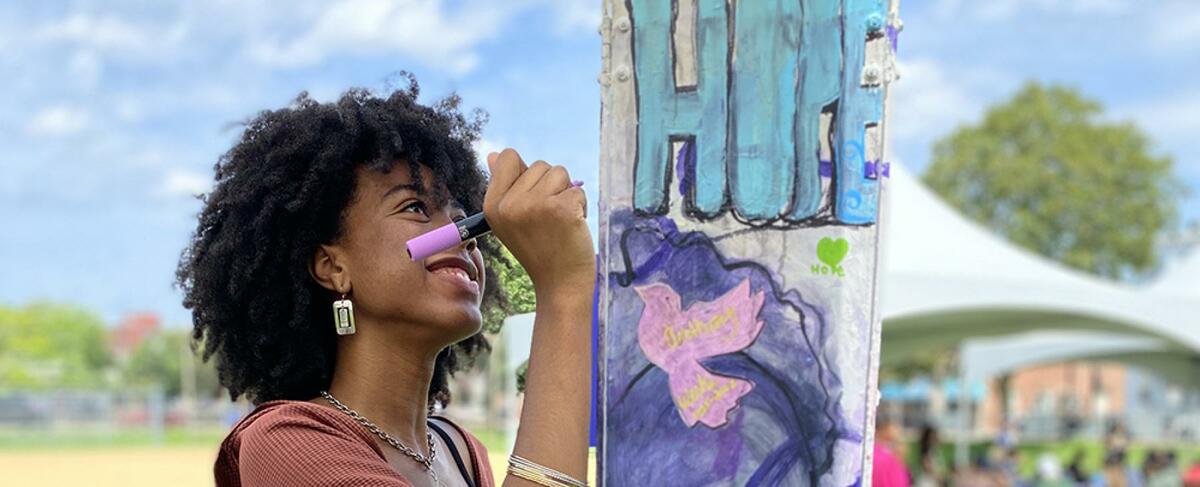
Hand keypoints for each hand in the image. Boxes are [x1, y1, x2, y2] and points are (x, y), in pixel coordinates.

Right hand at [484, 149, 594, 294]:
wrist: (560, 284)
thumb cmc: (539, 248)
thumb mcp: (511, 219)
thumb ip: (505, 185)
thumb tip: (494, 154)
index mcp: (492, 205)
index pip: (508, 157)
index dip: (526, 173)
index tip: (532, 199)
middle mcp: (510, 204)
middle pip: (539, 165)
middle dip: (550, 187)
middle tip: (548, 219)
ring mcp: (535, 206)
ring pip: (560, 173)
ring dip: (566, 194)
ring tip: (560, 221)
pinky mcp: (562, 209)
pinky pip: (578, 190)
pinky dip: (581, 205)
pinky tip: (573, 226)